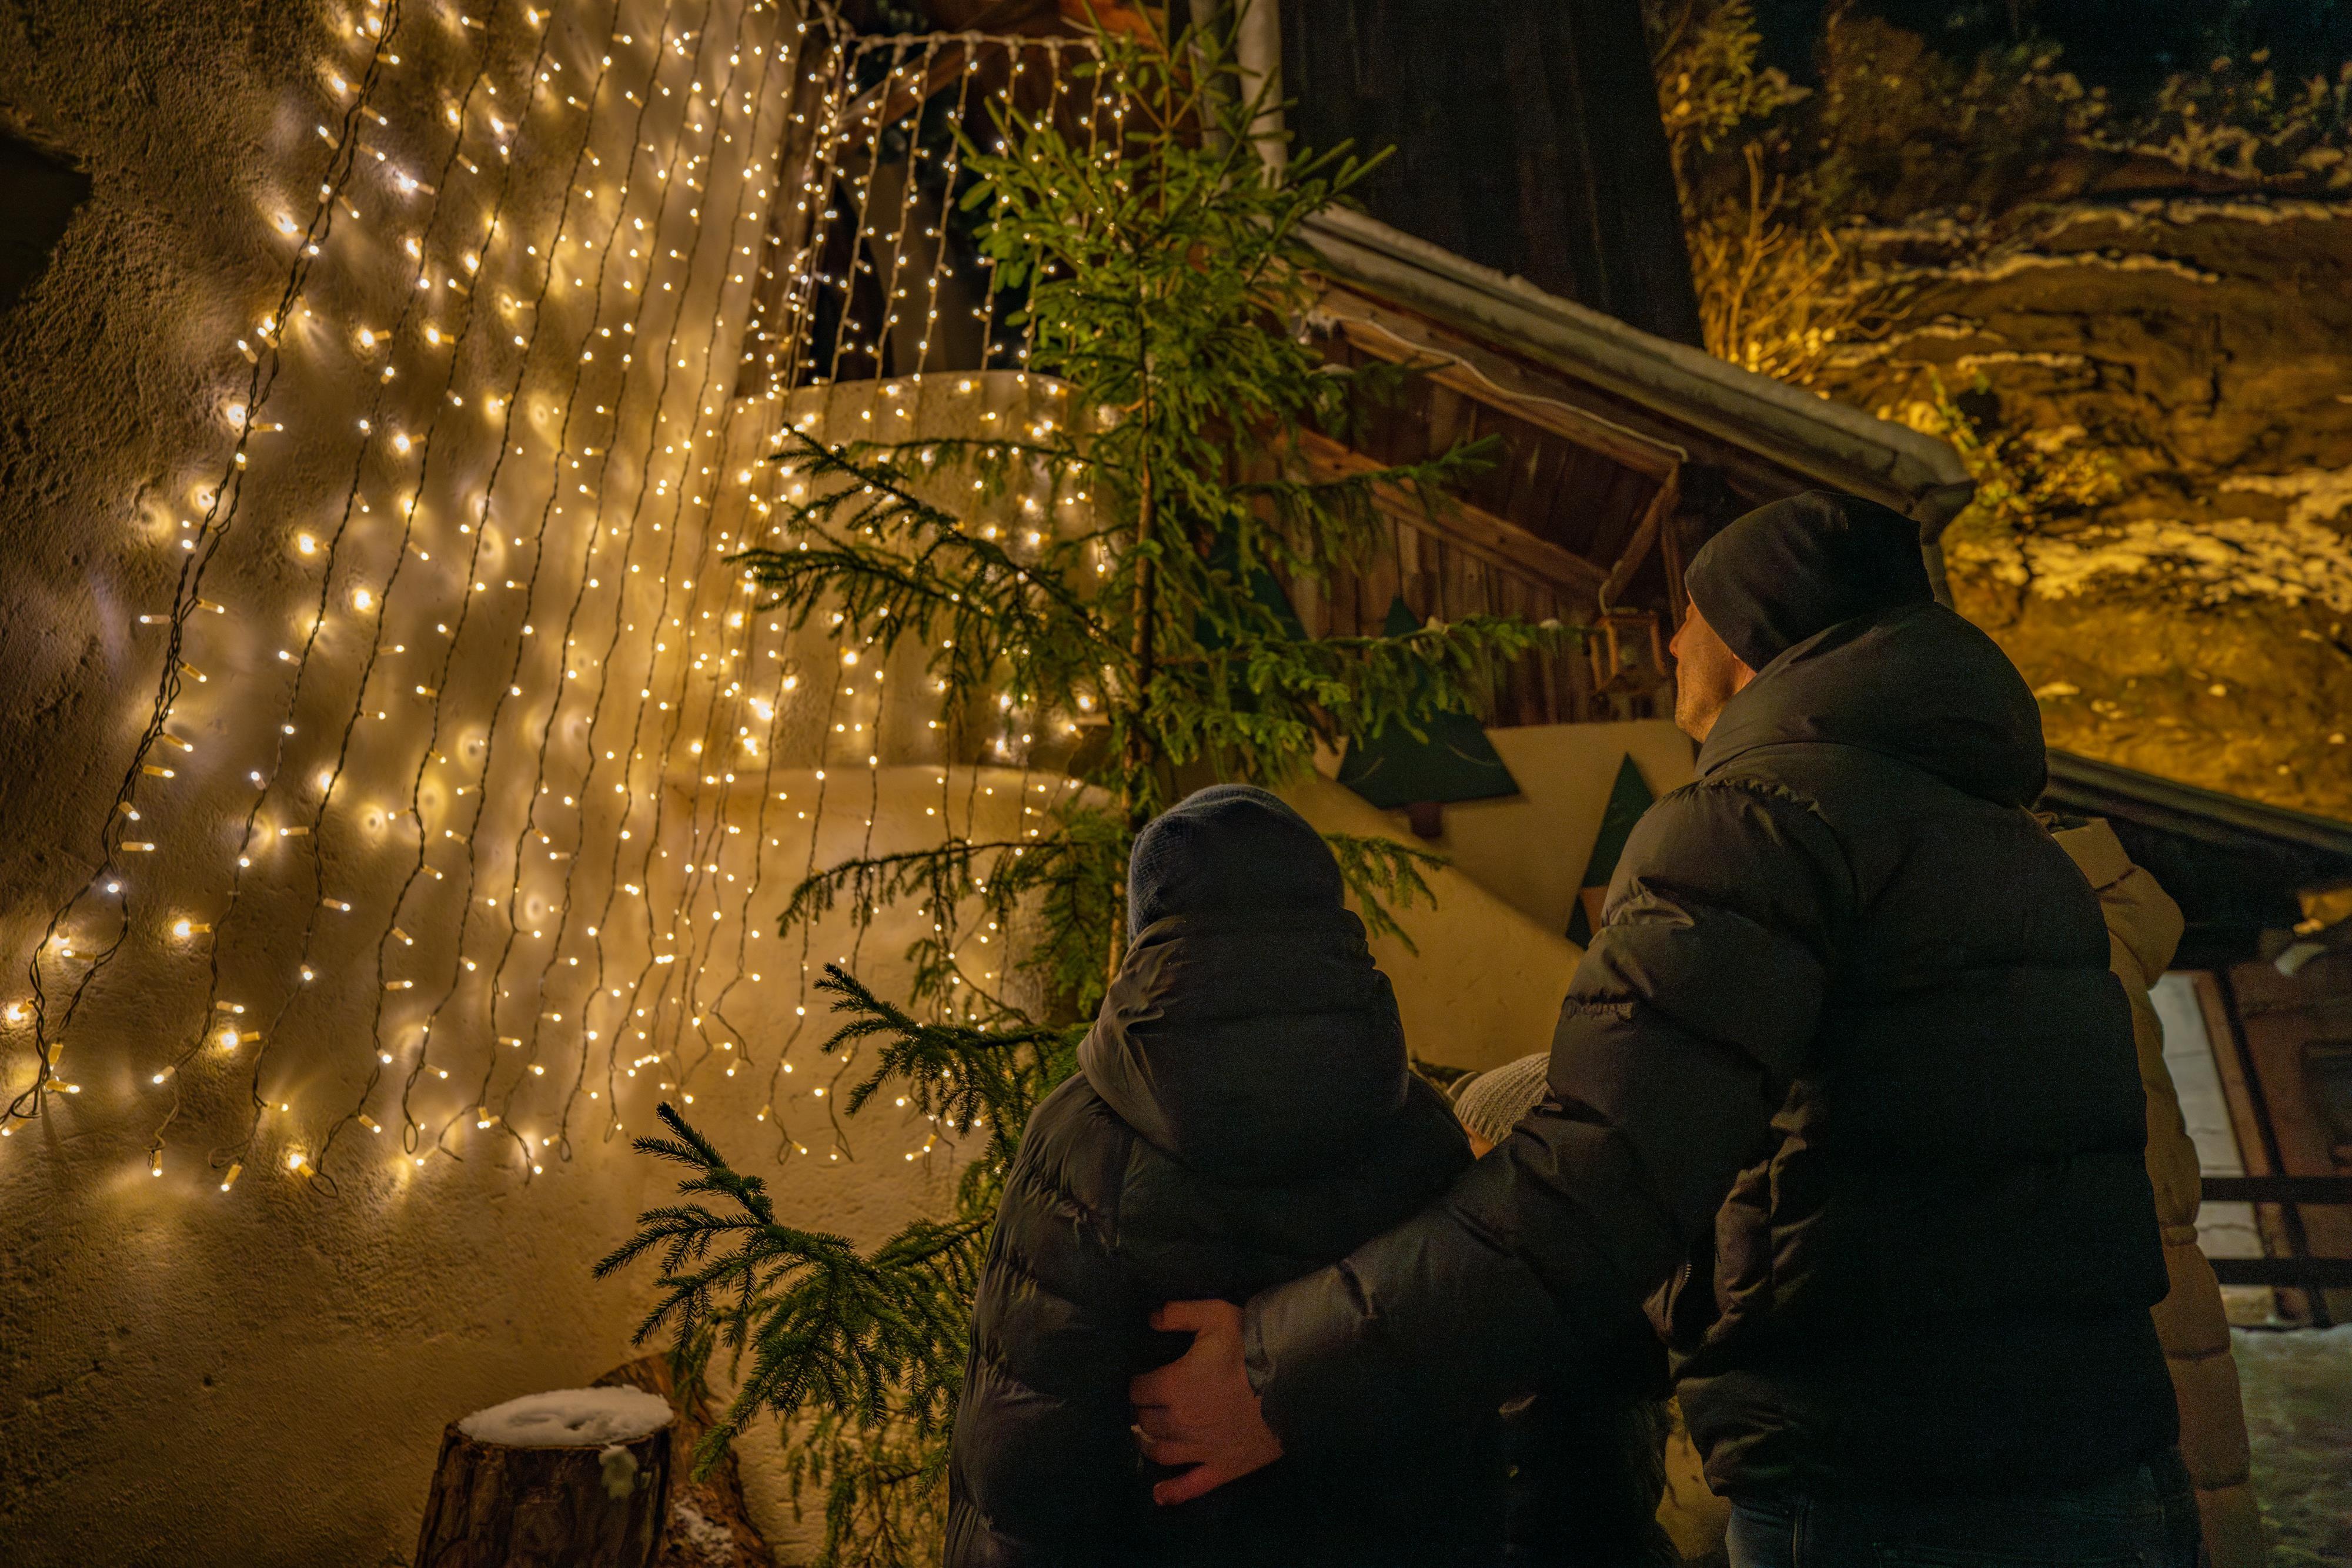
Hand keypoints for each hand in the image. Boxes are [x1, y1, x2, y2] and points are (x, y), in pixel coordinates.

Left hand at [1128, 1298, 1283, 1504]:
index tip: (1144, 1381)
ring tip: (1147, 1438)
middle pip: (1146, 1422)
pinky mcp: (1222, 1467)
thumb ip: (1179, 1313)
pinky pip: (1192, 1485)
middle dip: (1143, 1413)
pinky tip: (1159, 1494)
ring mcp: (1200, 1448)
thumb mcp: (1215, 1315)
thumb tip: (1151, 1318)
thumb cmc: (1251, 1347)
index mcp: (1172, 1385)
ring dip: (1149, 1444)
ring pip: (1161, 1452)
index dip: (1139, 1385)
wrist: (1292, 1382)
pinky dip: (1172, 1492)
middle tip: (1148, 1407)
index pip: (1138, 1390)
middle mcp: (1179, 1421)